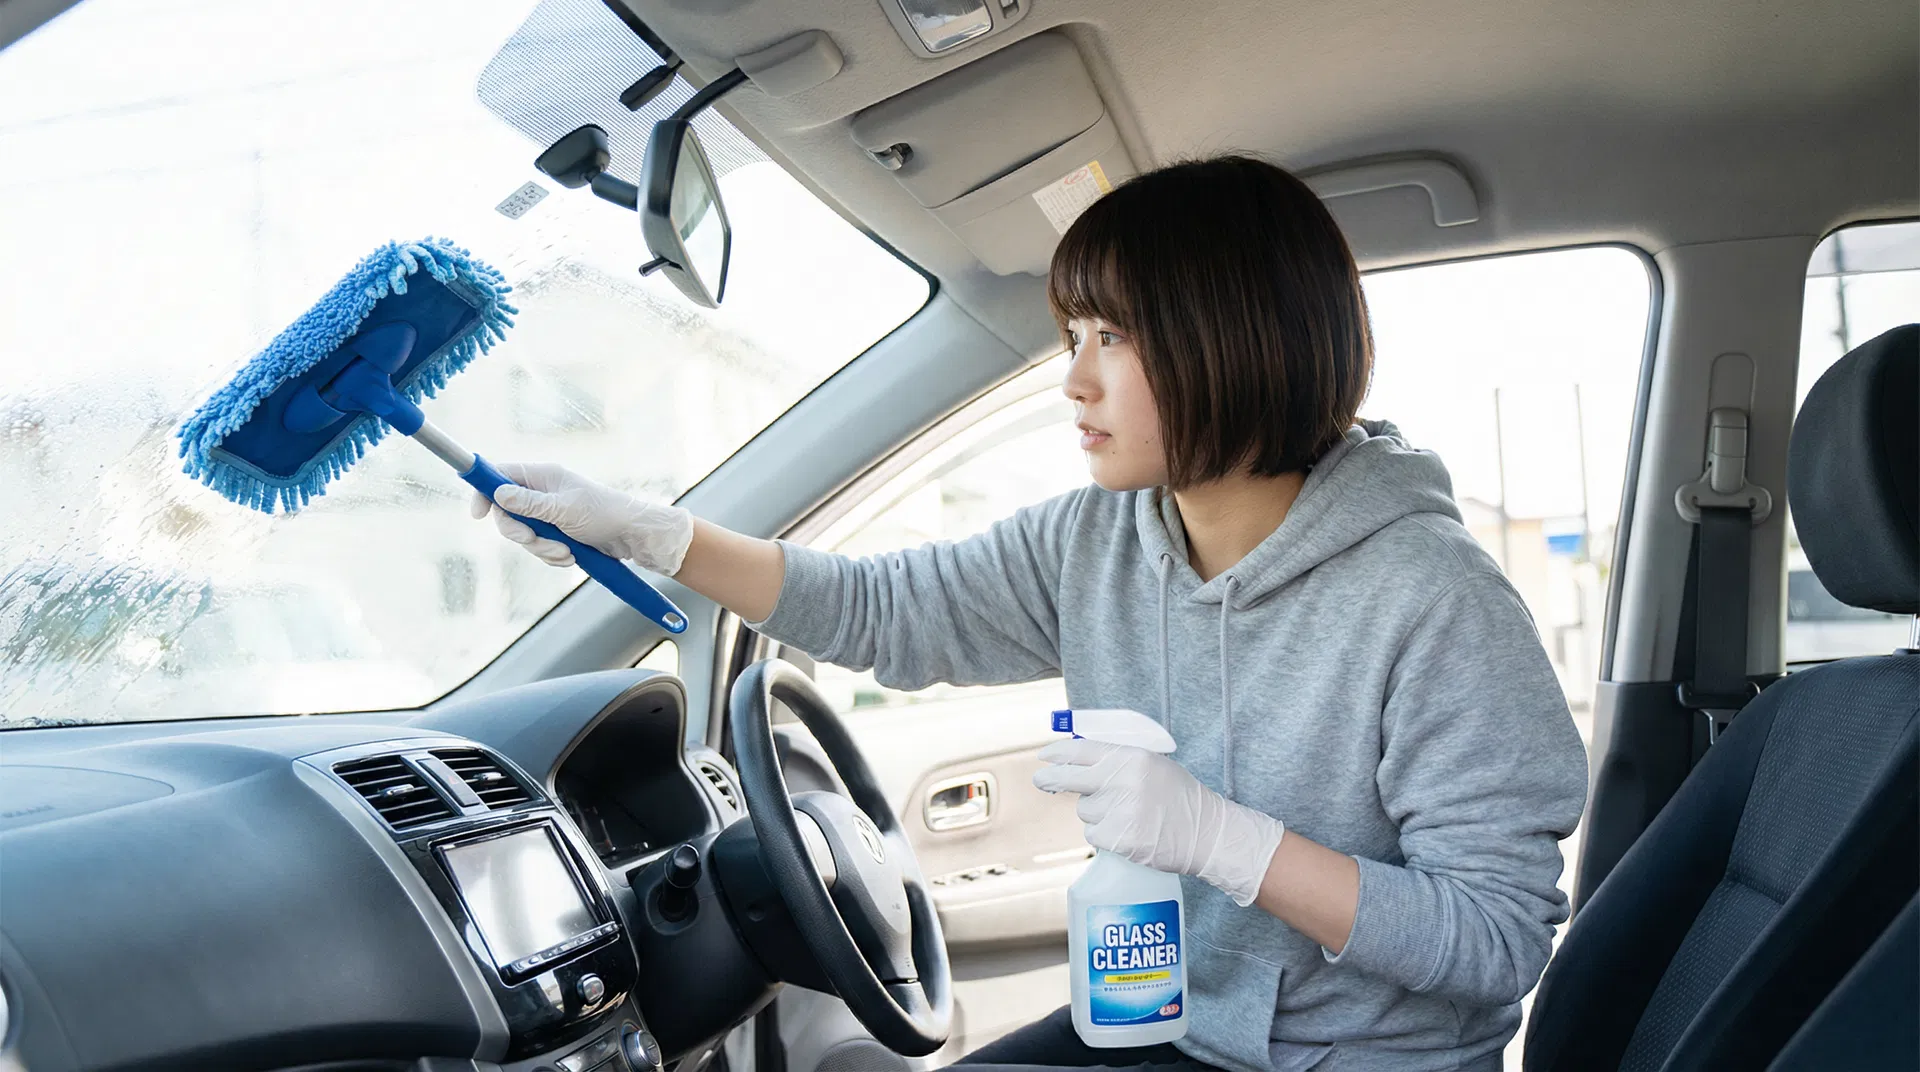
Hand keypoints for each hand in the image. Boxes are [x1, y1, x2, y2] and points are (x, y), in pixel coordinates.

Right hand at [468, 461, 693, 575]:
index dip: (484, 492)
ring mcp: (550, 514)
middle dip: (520, 533)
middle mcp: (543, 492)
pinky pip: (540, 548)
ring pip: (524, 535)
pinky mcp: (558, 533)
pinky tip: (571, 557)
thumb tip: (498, 493)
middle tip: (534, 541)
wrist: (633, 536)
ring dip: (541, 549)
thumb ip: (529, 504)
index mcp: (543, 476)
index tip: (478, 515)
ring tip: (565, 552)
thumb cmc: (605, 514)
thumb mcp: (563, 509)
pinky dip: (552, 556)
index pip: (501, 476)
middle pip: (508, 512)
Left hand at [1032, 739, 1285, 906]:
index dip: (1058, 753)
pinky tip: (1128, 832)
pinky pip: (1094, 835)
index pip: (1082, 750)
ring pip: (1084, 811)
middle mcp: (1123, 781)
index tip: (1044, 756)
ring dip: (1096, 814)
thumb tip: (1075, 760)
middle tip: (1040, 779)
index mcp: (1131, 758)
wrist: (1205, 832)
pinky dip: (1105, 836)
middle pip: (1070, 778)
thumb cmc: (1177, 797)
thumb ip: (1118, 761)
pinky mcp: (1120, 838)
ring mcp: (1120, 811)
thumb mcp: (1152, 765)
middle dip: (1051, 779)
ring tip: (1126, 815)